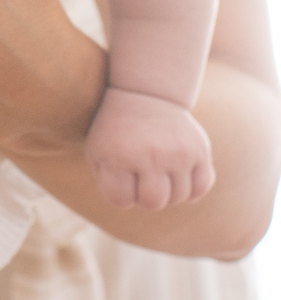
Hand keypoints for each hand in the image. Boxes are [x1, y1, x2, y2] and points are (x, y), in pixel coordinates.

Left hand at [85, 86, 214, 208]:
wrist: (147, 94)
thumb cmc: (118, 129)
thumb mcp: (98, 150)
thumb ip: (107, 182)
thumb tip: (133, 205)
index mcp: (119, 154)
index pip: (121, 200)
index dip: (120, 193)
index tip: (121, 176)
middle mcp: (151, 154)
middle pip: (154, 203)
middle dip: (145, 195)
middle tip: (142, 176)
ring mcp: (178, 153)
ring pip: (179, 197)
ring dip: (168, 190)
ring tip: (159, 172)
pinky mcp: (200, 150)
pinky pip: (201, 188)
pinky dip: (191, 188)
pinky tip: (179, 175)